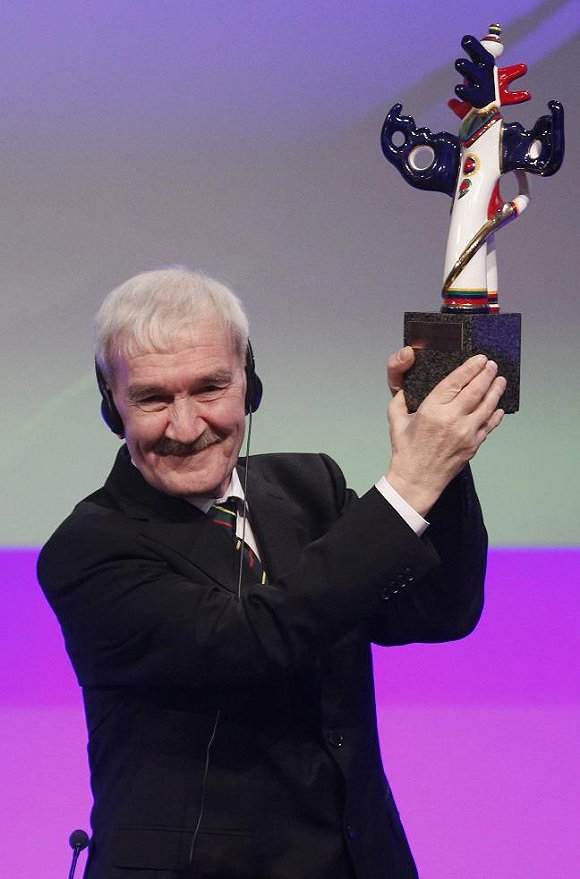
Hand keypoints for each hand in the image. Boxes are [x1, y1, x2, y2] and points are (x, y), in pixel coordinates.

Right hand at [386, 354, 505, 515]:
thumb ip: (401, 398)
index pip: (456, 382)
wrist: (417, 479)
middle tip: (492, 365)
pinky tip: (499, 406)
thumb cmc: (406, 451)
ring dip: (496, 390)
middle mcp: (452, 419)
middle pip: (476, 390)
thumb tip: (407, 384)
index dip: (470, 367)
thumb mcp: (395, 420)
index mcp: (432, 410)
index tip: (479, 359)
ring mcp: (466, 433)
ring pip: (488, 406)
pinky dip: (496, 414)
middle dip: (487, 374)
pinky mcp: (474, 445)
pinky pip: (490, 425)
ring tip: (500, 380)